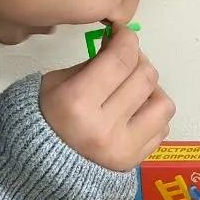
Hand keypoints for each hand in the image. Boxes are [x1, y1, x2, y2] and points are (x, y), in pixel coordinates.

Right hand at [39, 22, 170, 170]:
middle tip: (125, 60)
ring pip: (163, 104)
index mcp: (76, 104)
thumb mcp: (56, 82)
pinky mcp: (133, 162)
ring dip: (151, 90)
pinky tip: (133, 113)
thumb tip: (120, 45)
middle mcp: (102, 128)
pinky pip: (161, 128)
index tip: (123, 35)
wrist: (37, 165)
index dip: (127, 39)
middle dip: (138, 60)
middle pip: (145, 77)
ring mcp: (121, 149)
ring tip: (133, 90)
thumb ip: (93, 63)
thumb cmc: (43, 118)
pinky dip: (151, 115)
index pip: (120, 59)